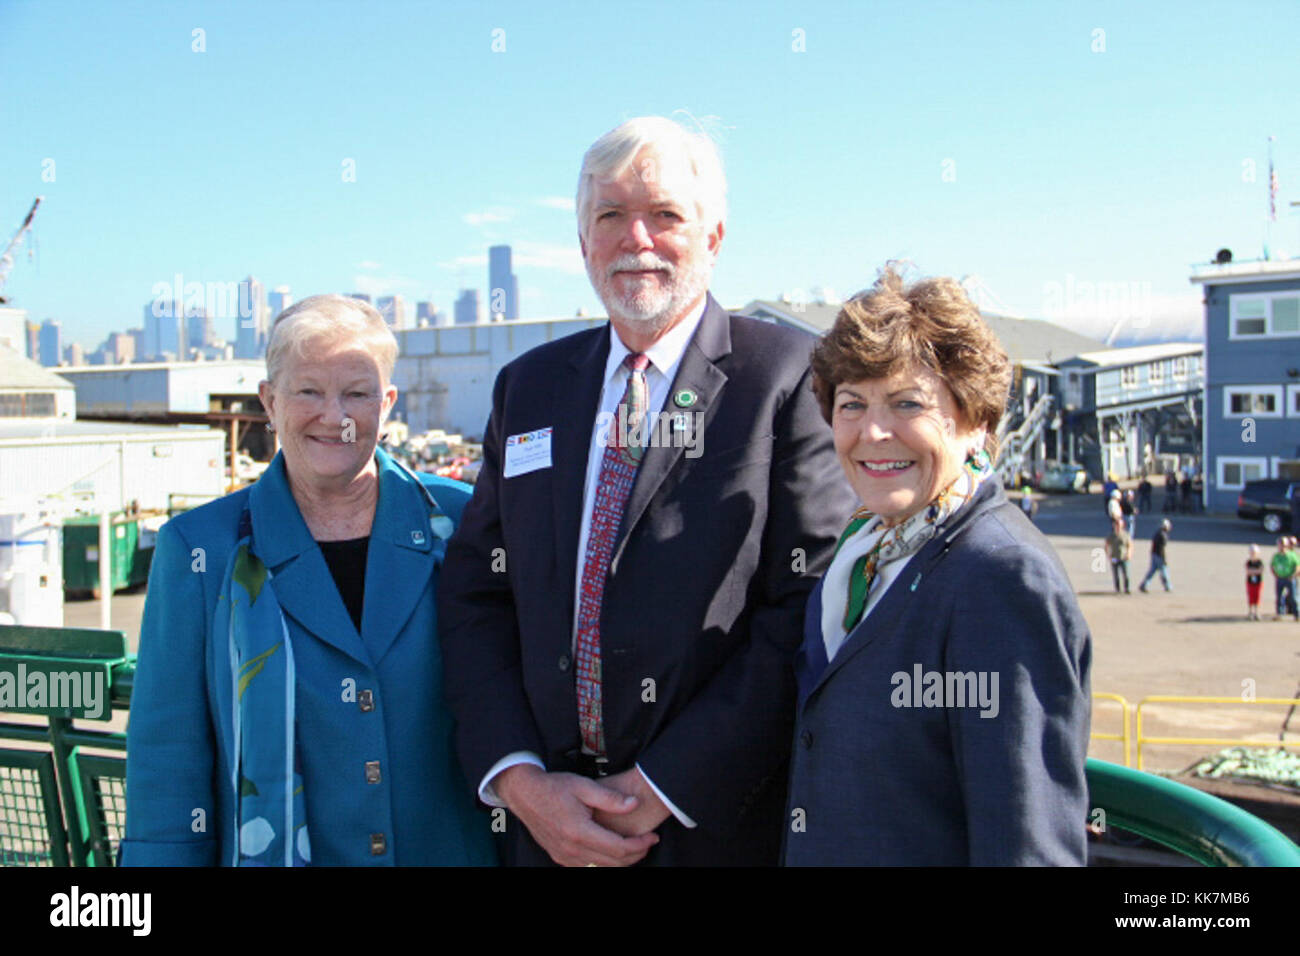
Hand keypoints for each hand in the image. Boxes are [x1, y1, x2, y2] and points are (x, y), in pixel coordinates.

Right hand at [494, 764, 658, 866]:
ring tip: (634, 846)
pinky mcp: (559, 857)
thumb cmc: (554, 787)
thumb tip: (634, 803)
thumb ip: (611, 798)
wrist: (525, 794)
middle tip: (648, 842)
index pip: (619, 848)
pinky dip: (604, 862)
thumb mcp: (584, 786)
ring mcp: (564, 856)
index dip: (640, 845)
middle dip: (636, 855)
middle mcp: (571, 849)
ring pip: (601, 868)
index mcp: (580, 831)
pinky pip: (587, 867)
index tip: (652, 837)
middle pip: (613, 863)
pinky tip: (612, 850)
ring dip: (621, 861)